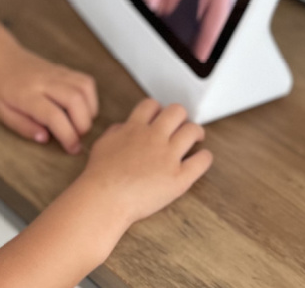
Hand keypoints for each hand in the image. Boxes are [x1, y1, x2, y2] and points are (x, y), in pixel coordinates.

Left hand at [0, 44, 97, 153]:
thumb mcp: (1, 112)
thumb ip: (23, 127)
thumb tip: (45, 138)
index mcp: (26, 95)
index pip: (54, 116)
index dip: (68, 135)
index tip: (72, 149)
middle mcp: (45, 81)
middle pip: (76, 100)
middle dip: (83, 125)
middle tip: (77, 137)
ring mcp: (57, 72)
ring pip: (85, 89)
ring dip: (90, 111)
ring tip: (80, 124)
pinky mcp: (64, 69)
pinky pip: (86, 81)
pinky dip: (90, 98)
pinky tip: (82, 109)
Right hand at [76, 99, 211, 227]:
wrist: (104, 199)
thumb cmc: (99, 176)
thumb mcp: (103, 144)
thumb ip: (116, 132)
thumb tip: (124, 127)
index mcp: (134, 128)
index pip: (152, 105)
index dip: (158, 109)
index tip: (160, 117)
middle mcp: (154, 138)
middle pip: (176, 111)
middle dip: (180, 117)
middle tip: (181, 126)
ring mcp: (168, 157)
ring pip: (192, 131)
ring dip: (196, 132)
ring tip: (196, 138)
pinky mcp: (179, 178)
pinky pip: (201, 161)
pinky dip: (205, 158)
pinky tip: (201, 159)